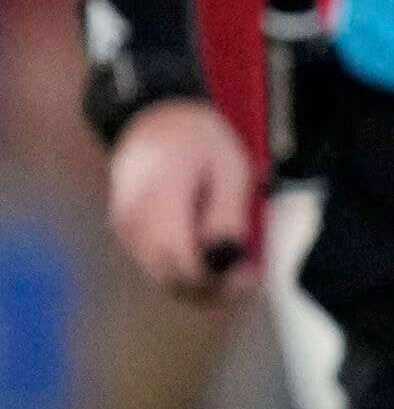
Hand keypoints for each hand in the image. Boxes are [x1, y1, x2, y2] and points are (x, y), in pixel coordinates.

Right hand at [105, 99, 255, 300]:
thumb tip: (230, 256)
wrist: (154, 119)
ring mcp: (126, 229)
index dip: (219, 279)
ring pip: (163, 278)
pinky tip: (215, 263)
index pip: (183, 262)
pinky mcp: (128, 234)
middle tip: (250, 279)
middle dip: (214, 289)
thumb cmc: (198, 140)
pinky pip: (157, 266)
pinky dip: (186, 272)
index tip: (251, 275)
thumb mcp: (229, 169)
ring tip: (239, 274)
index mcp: (159, 200)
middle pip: (171, 278)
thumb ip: (227, 215)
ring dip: (201, 285)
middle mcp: (134, 220)